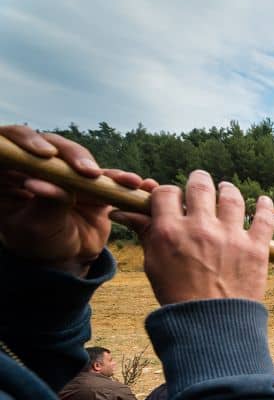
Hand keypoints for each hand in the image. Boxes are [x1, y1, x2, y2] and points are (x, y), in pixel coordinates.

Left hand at [0, 124, 156, 274]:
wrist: (65, 258)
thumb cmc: (39, 242)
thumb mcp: (35, 227)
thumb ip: (44, 204)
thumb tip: (41, 184)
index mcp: (9, 171)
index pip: (11, 144)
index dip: (26, 141)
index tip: (45, 155)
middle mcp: (37, 165)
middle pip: (52, 145)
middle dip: (72, 155)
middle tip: (88, 172)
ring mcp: (65, 171)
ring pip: (81, 157)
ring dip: (102, 167)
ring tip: (122, 180)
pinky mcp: (91, 181)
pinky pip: (107, 175)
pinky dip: (122, 179)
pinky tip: (135, 184)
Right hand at [112, 172, 273, 304]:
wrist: (212, 328)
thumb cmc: (178, 299)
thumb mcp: (154, 266)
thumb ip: (147, 234)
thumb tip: (123, 213)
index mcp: (171, 231)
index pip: (166, 193)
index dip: (168, 193)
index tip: (173, 199)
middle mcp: (201, 228)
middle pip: (200, 187)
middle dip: (198, 180)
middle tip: (200, 180)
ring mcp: (231, 236)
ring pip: (231, 197)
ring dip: (227, 189)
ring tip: (226, 188)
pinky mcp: (256, 248)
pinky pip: (264, 218)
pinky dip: (265, 206)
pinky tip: (262, 200)